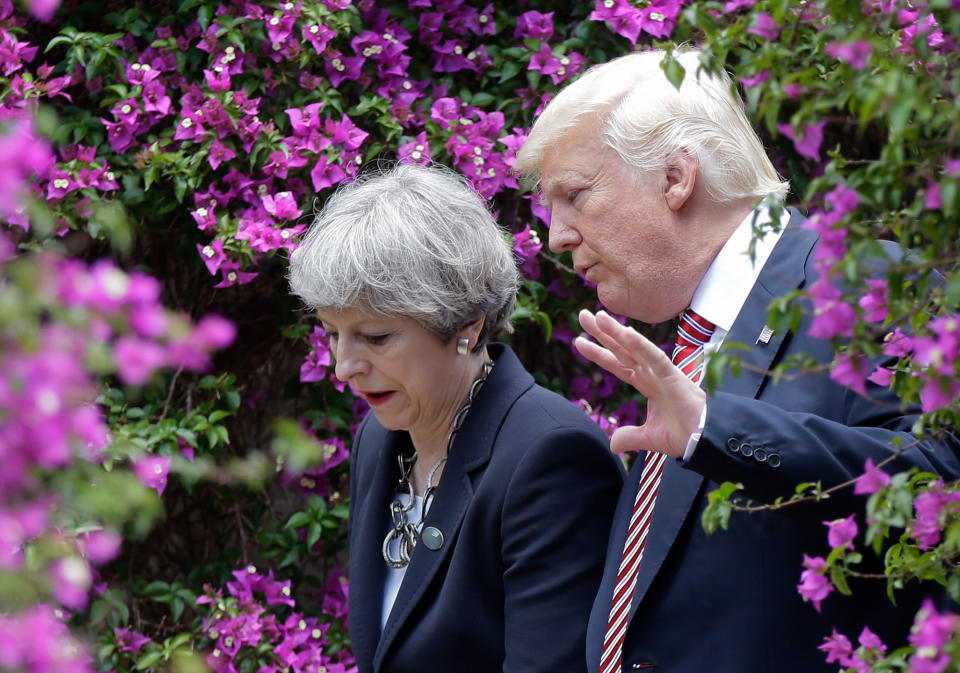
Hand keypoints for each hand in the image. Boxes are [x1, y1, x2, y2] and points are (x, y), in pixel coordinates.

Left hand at [575, 309, 705, 457]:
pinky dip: (640, 344)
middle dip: (602, 333)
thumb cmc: (684, 435)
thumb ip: (630, 437)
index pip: (617, 365)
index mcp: (646, 384)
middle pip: (621, 349)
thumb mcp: (649, 438)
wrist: (705, 441)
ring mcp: (661, 373)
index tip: (579, 341)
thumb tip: (613, 444)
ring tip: (597, 316)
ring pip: (634, 348)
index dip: (599, 353)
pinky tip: (625, 332)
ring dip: (616, 331)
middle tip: (583, 316)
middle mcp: (651, 374)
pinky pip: (654, 357)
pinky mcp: (673, 376)